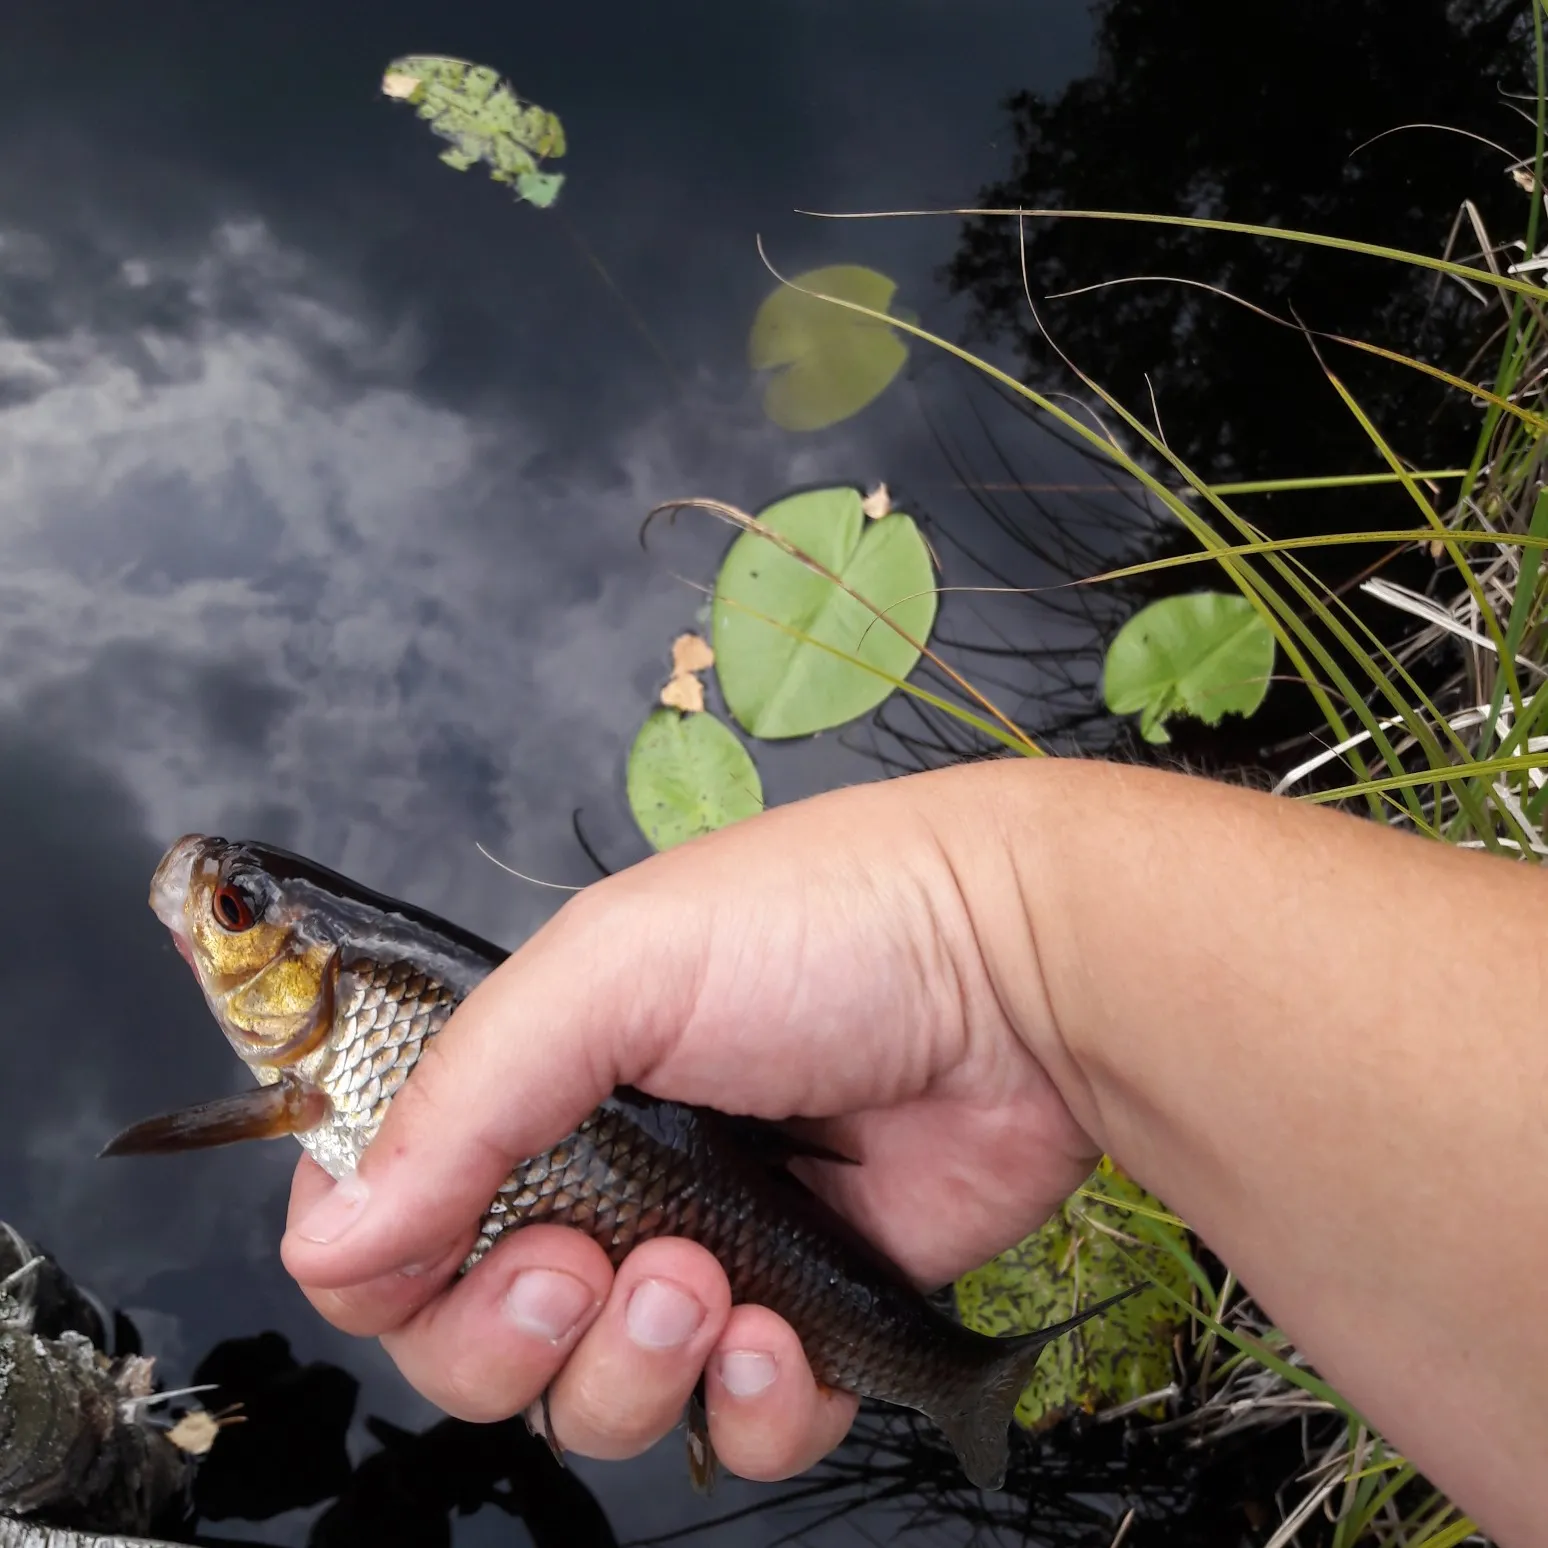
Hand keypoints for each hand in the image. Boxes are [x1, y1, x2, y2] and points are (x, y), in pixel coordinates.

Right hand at [278, 768, 1099, 1478]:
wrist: (1024, 970)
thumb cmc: (823, 928)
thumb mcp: (614, 968)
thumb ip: (461, 1100)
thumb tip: (328, 1246)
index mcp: (539, 1079)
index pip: (395, 1213)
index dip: (387, 1261)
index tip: (436, 1249)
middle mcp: (608, 1175)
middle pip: (474, 1337)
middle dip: (510, 1333)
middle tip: (587, 1266)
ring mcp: (707, 1254)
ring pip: (596, 1401)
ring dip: (634, 1369)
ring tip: (710, 1280)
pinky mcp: (807, 1319)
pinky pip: (735, 1433)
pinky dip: (750, 1408)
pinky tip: (781, 1335)